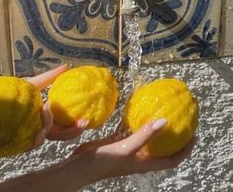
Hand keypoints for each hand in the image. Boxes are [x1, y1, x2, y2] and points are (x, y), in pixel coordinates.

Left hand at [26, 64, 87, 148]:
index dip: (77, 125)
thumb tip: (67, 66)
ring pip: (49, 136)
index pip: (65, 124)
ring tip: (46, 108)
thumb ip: (50, 77)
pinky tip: (38, 127)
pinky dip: (38, 136)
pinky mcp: (23, 143)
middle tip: (82, 122)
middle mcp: (42, 127)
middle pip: (61, 135)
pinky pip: (34, 143)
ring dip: (50, 123)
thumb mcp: (34, 84)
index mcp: (47, 117)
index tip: (87, 119)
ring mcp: (32, 136)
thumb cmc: (15, 93)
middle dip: (73, 131)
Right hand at [64, 119, 194, 188]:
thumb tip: (165, 121)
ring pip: (148, 138)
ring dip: (156, 128)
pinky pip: (132, 130)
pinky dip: (136, 122)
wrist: (81, 166)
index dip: (185, 151)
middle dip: (173, 138)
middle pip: (163, 149)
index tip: (194, 136)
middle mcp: (140, 157)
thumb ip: (144, 135)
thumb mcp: (126, 148)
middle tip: (180, 121)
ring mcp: (130, 149)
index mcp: (145, 163)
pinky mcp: (119, 141)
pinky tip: (136, 109)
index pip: (172, 160)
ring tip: (162, 112)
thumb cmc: (104, 162)